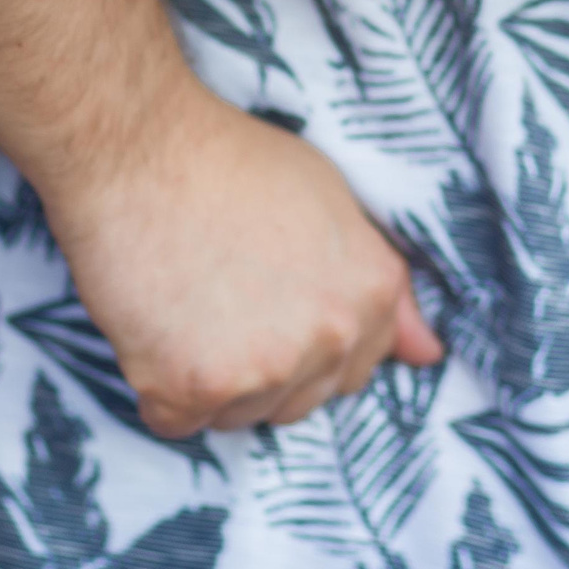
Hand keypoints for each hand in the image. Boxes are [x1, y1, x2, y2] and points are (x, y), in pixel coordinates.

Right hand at [39, 84, 442, 436]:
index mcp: (371, 293)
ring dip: (208, 380)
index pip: (355, 368)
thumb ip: (383, 287)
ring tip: (185, 301)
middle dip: (260, 364)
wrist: (139, 146)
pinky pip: (176, 422)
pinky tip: (153, 322)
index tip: (267, 302)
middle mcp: (331, 336)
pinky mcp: (192, 388)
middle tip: (218, 293)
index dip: (305, 337)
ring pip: (237, 416)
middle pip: (298, 400)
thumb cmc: (230, 160)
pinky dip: (157, 387)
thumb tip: (429, 356)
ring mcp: (264, 368)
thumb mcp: (332, 201)